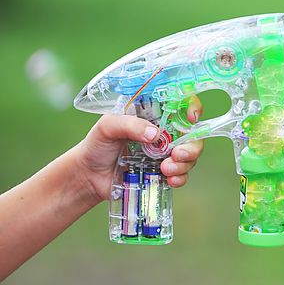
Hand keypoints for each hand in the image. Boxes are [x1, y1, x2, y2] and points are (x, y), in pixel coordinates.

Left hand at [72, 97, 203, 206]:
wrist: (89, 176)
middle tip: (178, 154)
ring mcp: (166, 153)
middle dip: (191, 146)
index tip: (191, 118)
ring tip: (165, 170)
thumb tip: (155, 135)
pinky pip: (183, 174)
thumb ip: (130, 125)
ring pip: (190, 155)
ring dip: (184, 164)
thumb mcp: (107, 127)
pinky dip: (181, 177)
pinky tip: (170, 180)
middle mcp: (165, 132)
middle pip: (192, 133)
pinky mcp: (165, 172)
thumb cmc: (96, 145)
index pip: (181, 104)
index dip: (192, 108)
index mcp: (153, 114)